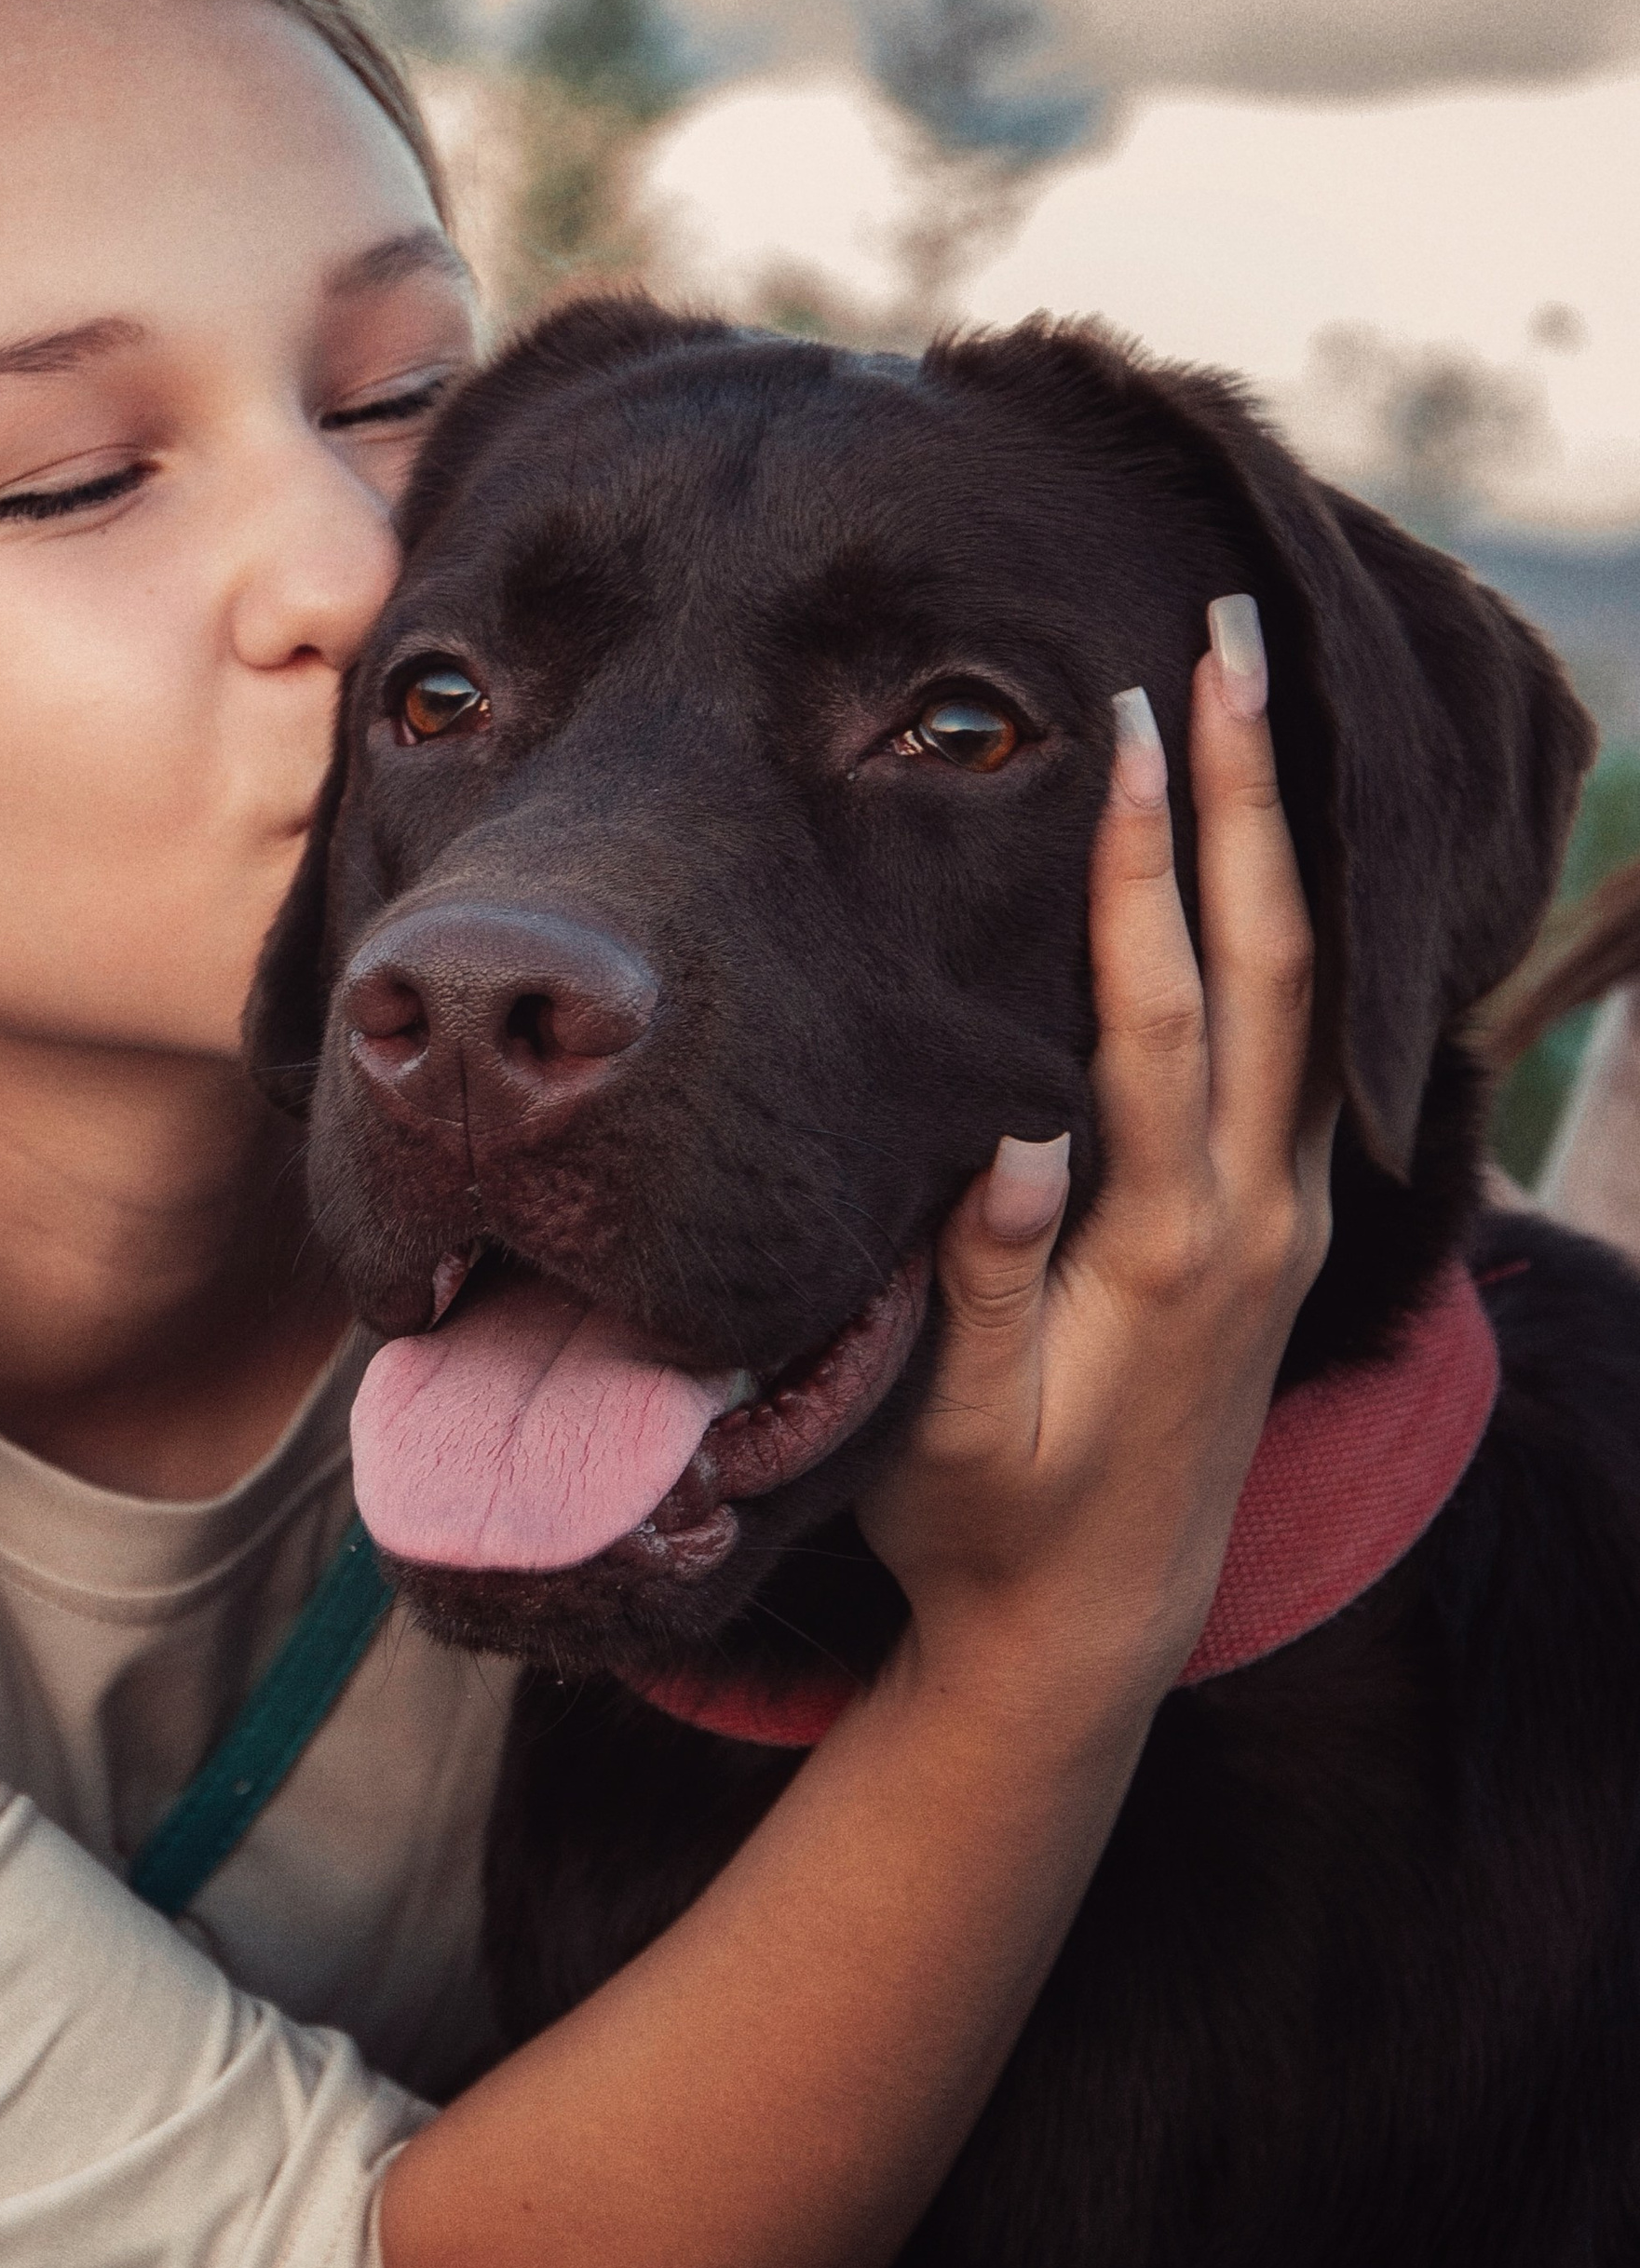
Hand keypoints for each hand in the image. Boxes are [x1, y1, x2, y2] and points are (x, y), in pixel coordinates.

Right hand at [856, 598, 1334, 1710]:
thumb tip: (1012, 1141)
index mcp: (1170, 1252)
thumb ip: (986, 1297)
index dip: (1147, 874)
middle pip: (1274, 967)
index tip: (1132, 731)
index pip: (1166, 1021)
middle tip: (1231, 640)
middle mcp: (1252, 1215)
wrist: (1091, 1627)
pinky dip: (1294, 918)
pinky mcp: (1278, 1221)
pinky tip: (1269, 841)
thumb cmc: (991, 1526)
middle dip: (1251, 795)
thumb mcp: (959, 1438)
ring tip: (1257, 698)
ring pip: (1308, 990)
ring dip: (1282, 836)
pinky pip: (1306, 1038)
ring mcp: (1282, 1215)